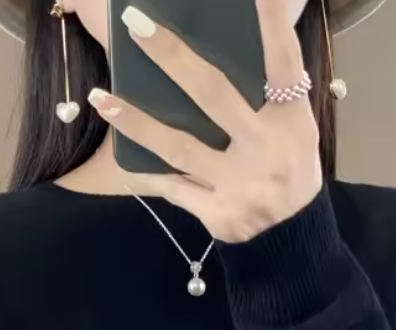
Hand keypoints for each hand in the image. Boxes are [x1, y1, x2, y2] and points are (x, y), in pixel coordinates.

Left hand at [89, 0, 323, 243]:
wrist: (288, 239)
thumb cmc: (286, 168)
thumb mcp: (294, 129)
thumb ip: (271, 93)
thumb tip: (235, 41)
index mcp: (291, 122)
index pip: (283, 65)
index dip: (272, 26)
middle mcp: (266, 150)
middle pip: (214, 95)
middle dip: (172, 57)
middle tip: (134, 25)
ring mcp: (239, 185)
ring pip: (179, 147)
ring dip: (136, 121)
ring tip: (101, 97)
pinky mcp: (217, 214)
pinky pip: (172, 188)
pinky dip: (146, 172)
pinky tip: (121, 158)